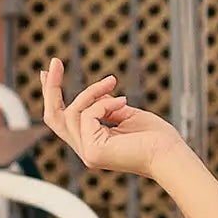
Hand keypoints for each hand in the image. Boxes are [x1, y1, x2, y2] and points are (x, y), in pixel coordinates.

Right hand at [41, 59, 185, 181]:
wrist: (171, 155)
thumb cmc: (157, 138)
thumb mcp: (126, 115)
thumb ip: (107, 108)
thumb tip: (95, 96)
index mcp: (93, 143)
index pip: (63, 121)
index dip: (52, 96)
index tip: (46, 72)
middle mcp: (86, 150)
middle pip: (53, 118)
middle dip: (51, 88)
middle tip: (54, 62)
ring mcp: (88, 153)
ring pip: (72, 112)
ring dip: (91, 92)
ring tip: (112, 81)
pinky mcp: (93, 151)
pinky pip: (88, 115)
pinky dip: (104, 103)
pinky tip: (123, 102)